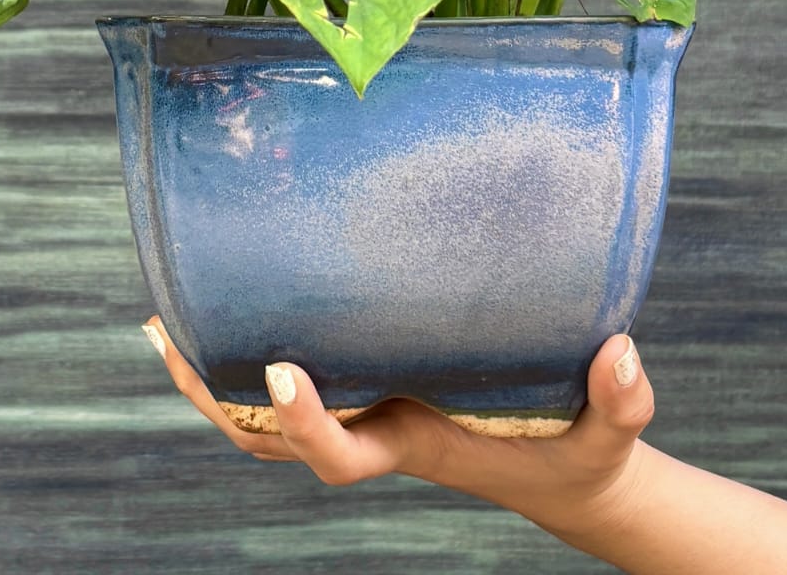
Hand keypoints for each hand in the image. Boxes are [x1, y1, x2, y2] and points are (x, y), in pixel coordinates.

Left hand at [141, 317, 655, 544]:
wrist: (567, 473)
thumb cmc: (582, 452)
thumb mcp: (609, 434)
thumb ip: (620, 401)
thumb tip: (621, 352)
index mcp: (413, 444)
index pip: (338, 454)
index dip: (301, 422)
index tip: (281, 366)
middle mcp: (374, 430)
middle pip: (265, 441)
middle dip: (212, 395)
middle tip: (167, 331)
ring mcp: (364, 411)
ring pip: (259, 421)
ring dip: (209, 379)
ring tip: (164, 319)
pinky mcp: (370, 386)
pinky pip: (289, 386)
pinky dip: (244, 363)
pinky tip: (227, 313)